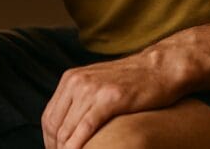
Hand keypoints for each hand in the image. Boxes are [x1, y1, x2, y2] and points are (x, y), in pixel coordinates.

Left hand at [41, 49, 182, 148]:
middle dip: (56, 147)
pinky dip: (79, 145)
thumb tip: (66, 124)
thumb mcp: (98, 83)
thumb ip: (80, 99)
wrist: (160, 68)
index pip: (49, 117)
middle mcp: (77, 81)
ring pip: (67, 129)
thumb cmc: (132, 82)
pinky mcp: (110, 99)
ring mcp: (92, 89)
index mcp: (71, 78)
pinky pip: (86, 128)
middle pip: (54, 125)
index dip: (49, 141)